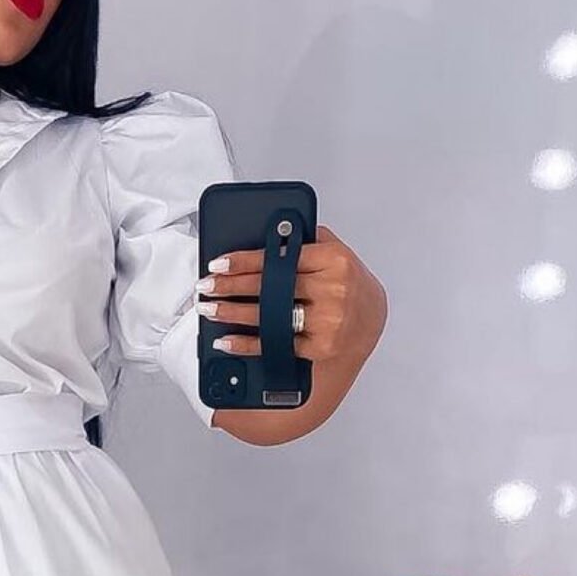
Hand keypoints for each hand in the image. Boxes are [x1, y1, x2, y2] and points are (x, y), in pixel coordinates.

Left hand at [196, 223, 385, 368]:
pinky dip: (247, 344)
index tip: (219, 263)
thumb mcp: (336, 254)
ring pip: (268, 317)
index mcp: (334, 260)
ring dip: (232, 314)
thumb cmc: (347, 283)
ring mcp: (327, 321)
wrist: (370, 321)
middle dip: (231, 286)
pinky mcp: (320, 347)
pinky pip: (275, 345)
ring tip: (209, 309)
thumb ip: (309, 241)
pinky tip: (227, 340)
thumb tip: (272, 229)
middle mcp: (333, 290)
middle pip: (270, 287)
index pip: (280, 257)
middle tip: (206, 286)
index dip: (245, 261)